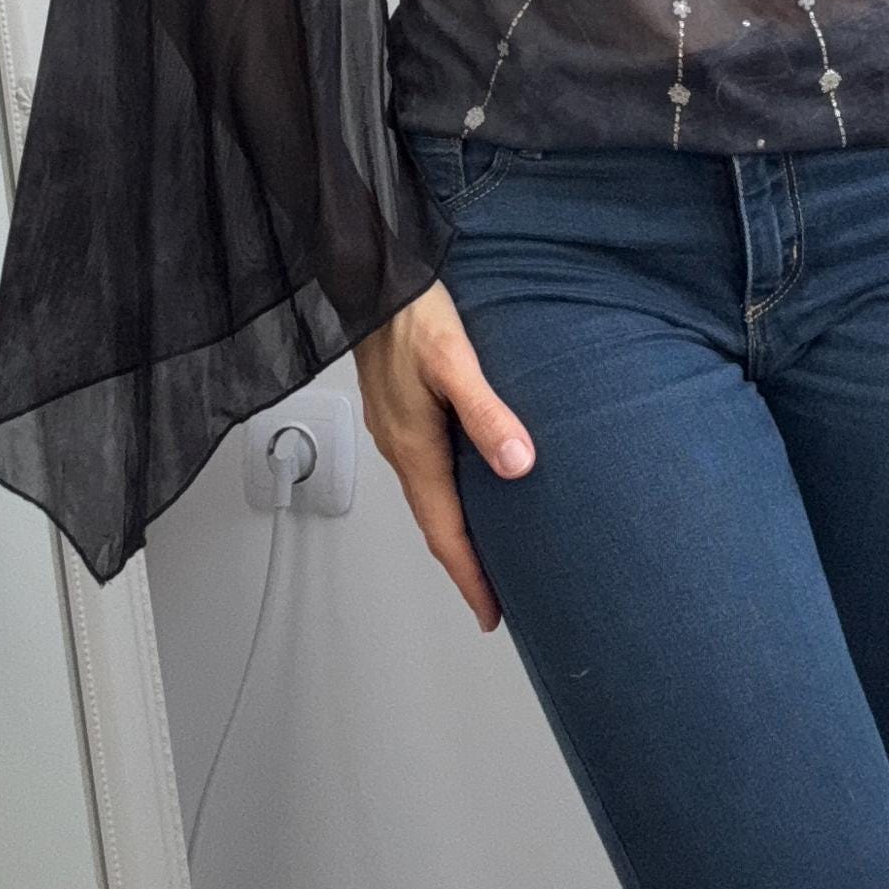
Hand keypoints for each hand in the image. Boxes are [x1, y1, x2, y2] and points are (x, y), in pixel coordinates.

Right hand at [352, 288, 534, 634]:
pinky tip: (470, 484)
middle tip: (497, 597)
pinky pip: (426, 469)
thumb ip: (486, 412)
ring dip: (457, 530)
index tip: (492, 615)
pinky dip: (449, 494)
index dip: (470, 576)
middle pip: (436, 522)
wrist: (369, 272)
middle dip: (465, 564)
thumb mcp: (454, 359)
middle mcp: (401, 446)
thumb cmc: (407, 309)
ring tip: (490, 551)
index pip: (444, 531)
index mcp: (413, 446)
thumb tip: (519, 465)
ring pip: (430, 496)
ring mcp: (397, 429)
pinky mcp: (400, 410)